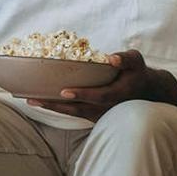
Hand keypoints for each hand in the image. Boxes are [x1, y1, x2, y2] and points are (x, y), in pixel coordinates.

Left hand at [26, 50, 176, 121]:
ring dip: (52, 108)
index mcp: (116, 95)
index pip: (97, 97)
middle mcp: (106, 109)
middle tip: (33, 99)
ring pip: (73, 113)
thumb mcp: (136, 61)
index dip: (81, 94)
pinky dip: (58, 109)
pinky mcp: (94, 117)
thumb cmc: (137, 73)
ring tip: (31, 100)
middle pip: (77, 109)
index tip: (64, 91)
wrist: (146, 93)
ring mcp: (99, 115)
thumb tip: (112, 58)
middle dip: (55, 105)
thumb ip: (126, 59)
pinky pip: (73, 113)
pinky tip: (41, 101)